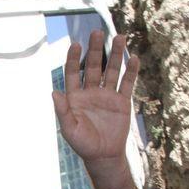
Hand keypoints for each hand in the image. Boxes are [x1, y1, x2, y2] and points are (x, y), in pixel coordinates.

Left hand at [53, 30, 138, 161]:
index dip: (74, 59)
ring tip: (119, 37)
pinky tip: (134, 59)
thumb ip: (62, 110)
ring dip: (115, 55)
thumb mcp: (69, 129)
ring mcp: (107, 96)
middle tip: (96, 32)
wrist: (103, 156)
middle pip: (93, 67)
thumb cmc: (83, 144)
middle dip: (95, 50)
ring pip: (111, 71)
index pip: (73, 73)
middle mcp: (91, 93)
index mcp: (75, 97)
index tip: (75, 44)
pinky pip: (127, 84)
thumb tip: (53, 92)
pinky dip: (131, 72)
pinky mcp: (122, 102)